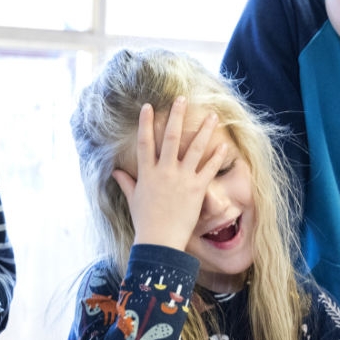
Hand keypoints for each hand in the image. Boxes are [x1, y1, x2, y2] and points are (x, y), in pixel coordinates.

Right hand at [110, 96, 227, 250]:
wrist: (160, 240)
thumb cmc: (145, 222)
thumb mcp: (133, 200)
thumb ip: (126, 182)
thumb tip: (115, 172)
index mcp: (147, 173)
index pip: (145, 142)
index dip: (145, 123)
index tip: (148, 106)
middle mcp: (164, 171)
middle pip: (171, 137)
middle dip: (177, 116)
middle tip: (182, 99)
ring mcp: (182, 179)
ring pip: (194, 148)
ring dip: (205, 130)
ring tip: (213, 116)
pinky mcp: (197, 189)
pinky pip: (209, 169)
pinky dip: (217, 157)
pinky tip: (224, 145)